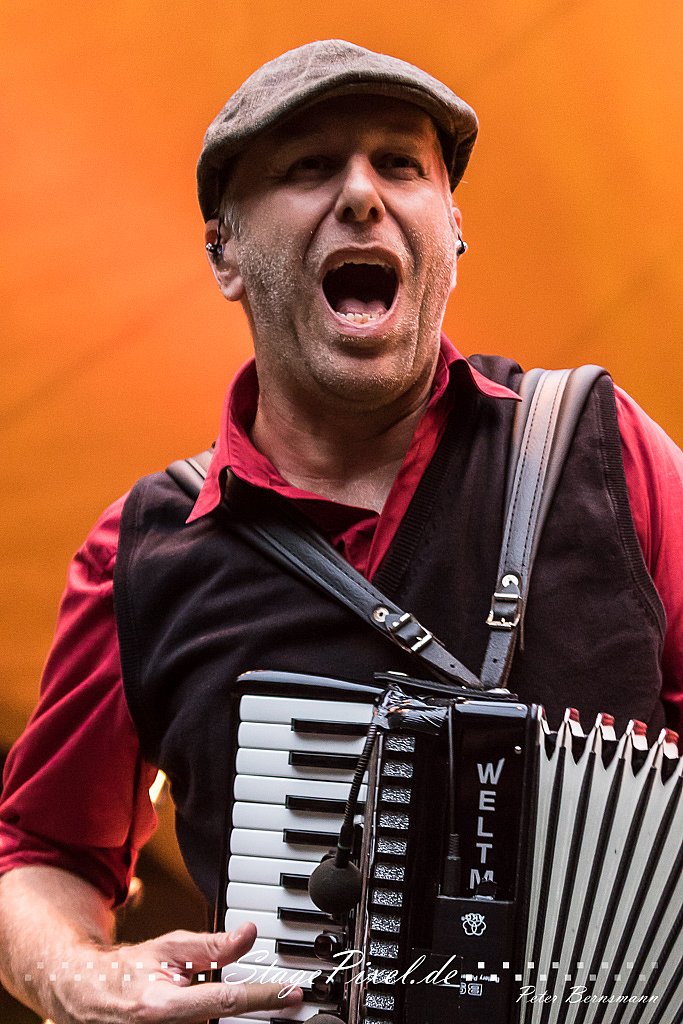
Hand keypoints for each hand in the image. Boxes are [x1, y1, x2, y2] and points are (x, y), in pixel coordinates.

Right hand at [48, 923, 302, 1023]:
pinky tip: (230, 1007)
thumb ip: (211, 945)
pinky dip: (221, 1017)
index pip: (227, 1000)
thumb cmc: (129, 972)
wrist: (91, 999)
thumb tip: (249, 934)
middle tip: (283, 995)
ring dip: (239, 1015)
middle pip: (227, 1021)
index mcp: (164, 1005)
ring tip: (257, 997)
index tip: (293, 993)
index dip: (264, 997)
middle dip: (257, 1008)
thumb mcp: (168, 947)